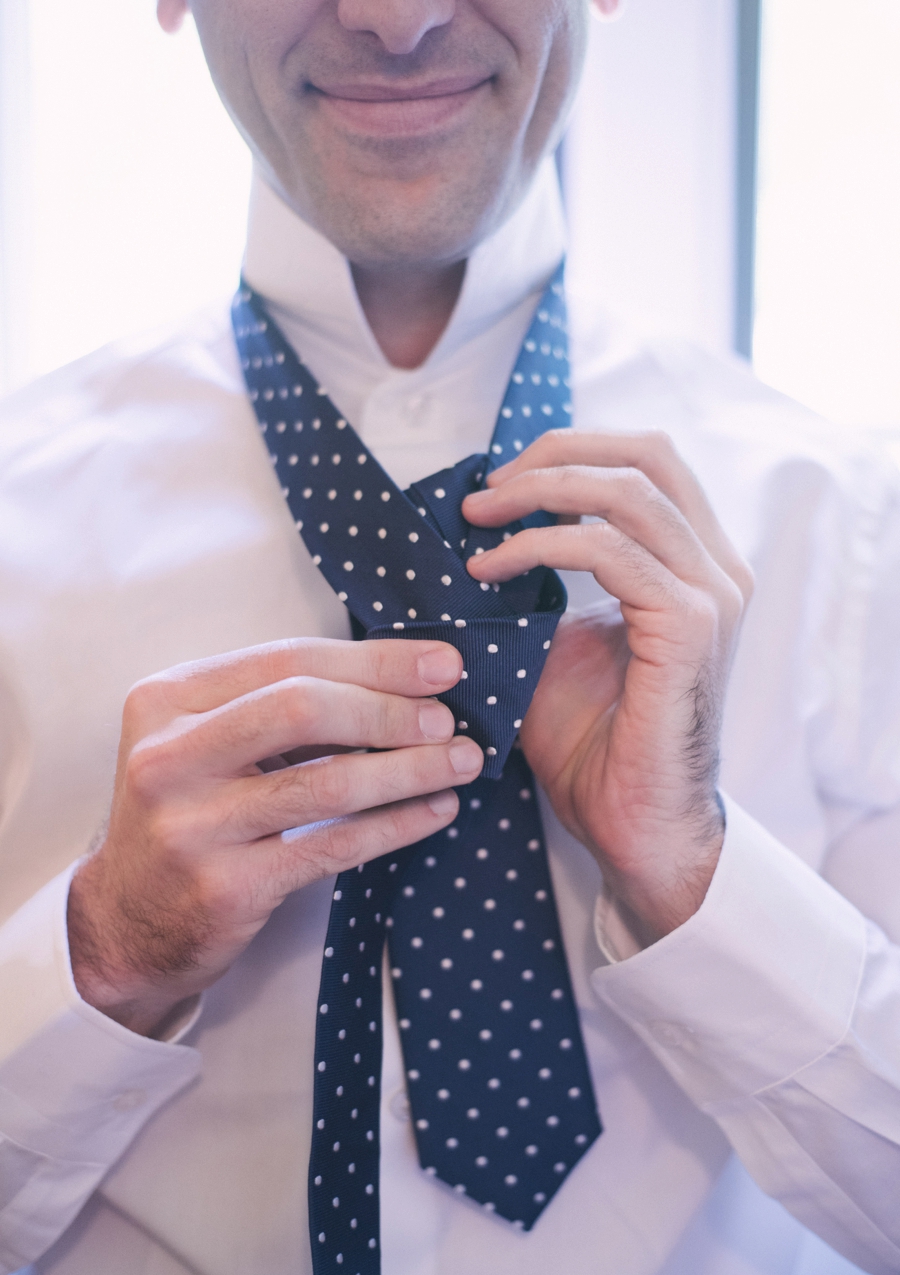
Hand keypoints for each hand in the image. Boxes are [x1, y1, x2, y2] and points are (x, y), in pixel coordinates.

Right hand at [68, 639, 481, 1035]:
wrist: (125, 922)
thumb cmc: (189, 813)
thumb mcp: (208, 742)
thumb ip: (278, 704)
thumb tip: (404, 676)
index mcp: (166, 699)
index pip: (287, 659)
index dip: (374, 659)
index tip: (442, 663)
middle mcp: (169, 755)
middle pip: (304, 708)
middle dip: (391, 708)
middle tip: (449, 719)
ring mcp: (191, 824)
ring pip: (328, 782)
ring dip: (409, 769)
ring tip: (461, 762)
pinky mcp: (224, 886)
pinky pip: (332, 847)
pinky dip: (395, 825)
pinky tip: (436, 811)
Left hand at [462, 430, 752, 940]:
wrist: (629, 824)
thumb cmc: (593, 743)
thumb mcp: (557, 640)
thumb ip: (540, 582)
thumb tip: (477, 529)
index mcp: (695, 564)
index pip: (647, 461)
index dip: (570, 451)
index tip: (500, 482)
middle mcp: (716, 568)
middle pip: (646, 453)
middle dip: (555, 453)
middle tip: (487, 489)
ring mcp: (711, 594)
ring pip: (626, 490)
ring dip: (539, 492)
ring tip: (478, 517)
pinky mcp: (689, 626)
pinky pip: (607, 550)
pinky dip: (539, 545)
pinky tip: (491, 568)